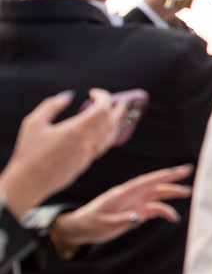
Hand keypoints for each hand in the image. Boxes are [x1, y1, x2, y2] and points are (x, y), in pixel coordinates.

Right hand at [0, 90, 123, 218]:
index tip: (93, 92)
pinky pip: (103, 146)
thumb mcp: (34, 123)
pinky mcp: (86, 163)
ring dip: (116, 123)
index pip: (102, 109)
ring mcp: (88, 154)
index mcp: (75, 131)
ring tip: (115, 114)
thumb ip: (51, 106)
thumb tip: (67, 96)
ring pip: (111, 136)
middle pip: (112, 122)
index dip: (103, 97)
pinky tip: (104, 131)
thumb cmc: (29, 151)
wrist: (31, 181)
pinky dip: (107, 135)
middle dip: (119, 109)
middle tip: (121, 100)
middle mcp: (86, 142)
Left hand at [51, 165, 193, 249]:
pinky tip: (173, 217)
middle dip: (172, 178)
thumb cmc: (92, 223)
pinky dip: (165, 211)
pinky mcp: (137, 211)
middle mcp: (132, 195)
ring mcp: (136, 203)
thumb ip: (124, 220)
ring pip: (157, 195)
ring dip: (171, 193)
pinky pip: (154, 209)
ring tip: (187, 193)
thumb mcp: (106, 223)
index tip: (178, 171)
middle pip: (155, 184)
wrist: (82, 227)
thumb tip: (139, 218)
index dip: (163, 176)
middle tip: (188, 171)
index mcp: (124, 193)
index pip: (147, 181)